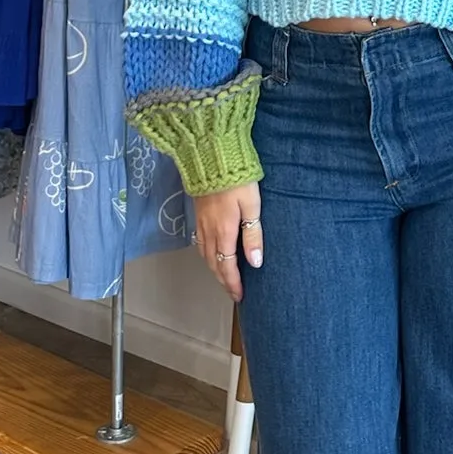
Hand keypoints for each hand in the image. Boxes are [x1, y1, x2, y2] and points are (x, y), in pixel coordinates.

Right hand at [192, 183, 262, 303]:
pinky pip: (200, 242)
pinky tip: (211, 253)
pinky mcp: (198, 213)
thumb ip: (253, 234)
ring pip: (205, 254)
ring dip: (214, 268)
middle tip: (232, 291)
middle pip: (214, 263)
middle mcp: (210, 231)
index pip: (228, 266)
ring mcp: (201, 222)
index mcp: (224, 232)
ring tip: (224, 276)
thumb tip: (255, 263)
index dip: (233, 283)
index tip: (239, 296)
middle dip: (223, 279)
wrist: (212, 157)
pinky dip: (206, 255)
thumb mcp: (252, 206)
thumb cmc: (237, 180)